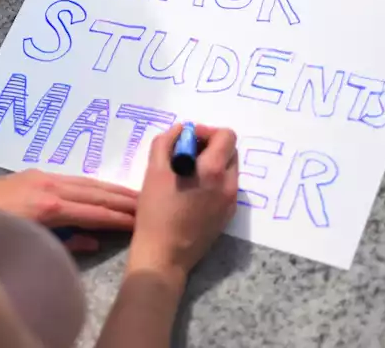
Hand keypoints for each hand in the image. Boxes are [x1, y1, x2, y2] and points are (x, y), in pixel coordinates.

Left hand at [0, 169, 137, 251]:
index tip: (139, 220)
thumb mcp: (32, 243)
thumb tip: (93, 239)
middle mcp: (50, 187)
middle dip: (121, 199)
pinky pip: (72, 178)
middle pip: (94, 193)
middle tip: (147, 203)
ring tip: (133, 194)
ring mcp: (43, 177)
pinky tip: (103, 188)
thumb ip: (66, 241)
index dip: (118, 217)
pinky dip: (92, 184)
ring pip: (86, 182)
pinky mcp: (36, 172)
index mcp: (50, 208)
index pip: (94, 212)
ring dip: (110, 188)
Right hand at [128, 123, 237, 282]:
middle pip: (230, 151)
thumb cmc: (156, 212)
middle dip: (210, 147)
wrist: (164, 255)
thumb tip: (180, 130)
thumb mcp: (153, 171)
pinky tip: (191, 194)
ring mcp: (230, 202)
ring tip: (186, 176)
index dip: (207, 132)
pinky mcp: (227, 216)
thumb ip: (166, 143)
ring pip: (228, 170)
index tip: (187, 140)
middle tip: (185, 155)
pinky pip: (225, 188)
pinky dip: (212, 182)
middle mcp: (229, 184)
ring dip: (211, 164)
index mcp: (212, 170)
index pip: (226, 136)